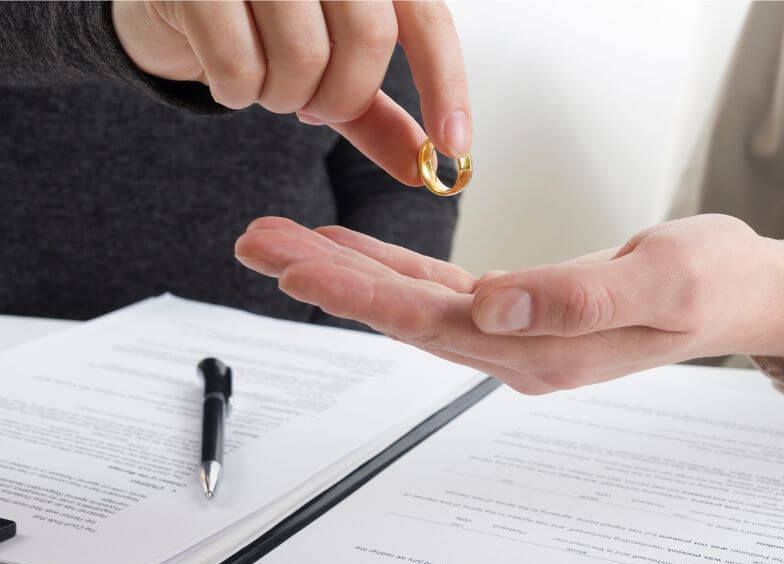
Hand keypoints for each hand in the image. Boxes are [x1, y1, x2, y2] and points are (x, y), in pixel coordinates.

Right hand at [112, 1, 469, 183]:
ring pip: (302, 55)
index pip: (426, 21)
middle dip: (343, 96)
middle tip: (313, 108)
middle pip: (368, 39)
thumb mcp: (330, 73)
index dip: (446, 87)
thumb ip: (376, 115)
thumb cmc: (263, 30)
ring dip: (284, 97)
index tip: (453, 148)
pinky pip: (237, 63)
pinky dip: (235, 92)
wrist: (174, 1)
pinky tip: (227, 83)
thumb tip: (426, 169)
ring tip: (266, 84)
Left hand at [234, 215, 783, 393]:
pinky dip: (394, 270)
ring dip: (349, 273)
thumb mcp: (662, 281)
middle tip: (258, 243)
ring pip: (414, 304)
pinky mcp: (521, 310)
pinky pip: (442, 292)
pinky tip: (357, 251)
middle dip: (328, 278)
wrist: (742, 292)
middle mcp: (517, 351)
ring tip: (284, 243)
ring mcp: (516, 335)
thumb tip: (494, 303)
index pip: (432, 323)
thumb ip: (577, 297)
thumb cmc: (713, 283)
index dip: (359, 291)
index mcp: (544, 352)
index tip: (296, 260)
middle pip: (404, 316)